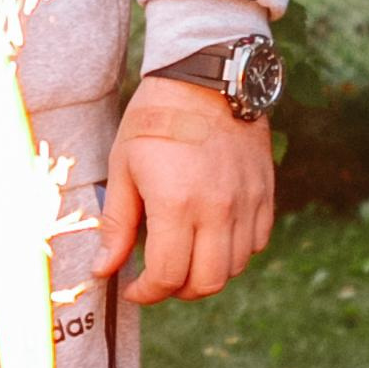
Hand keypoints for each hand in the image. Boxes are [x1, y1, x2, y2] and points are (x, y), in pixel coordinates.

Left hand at [93, 78, 276, 305]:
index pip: (167, 276)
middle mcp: (218, 209)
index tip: (133, 288)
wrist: (207, 75)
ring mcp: (247, 202)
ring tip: (184, 257)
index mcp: (176, 204)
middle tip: (158, 279)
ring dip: (207, 274)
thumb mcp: (124, 166)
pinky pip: (256, 242)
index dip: (146, 292)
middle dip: (177, 291)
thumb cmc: (156, 117)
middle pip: (206, 283)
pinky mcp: (264, 192)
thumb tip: (104, 269)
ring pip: (234, 268)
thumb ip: (116, 224)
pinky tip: (212, 237)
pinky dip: (235, 252)